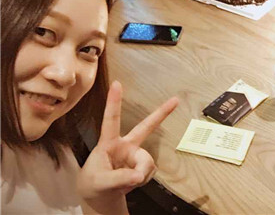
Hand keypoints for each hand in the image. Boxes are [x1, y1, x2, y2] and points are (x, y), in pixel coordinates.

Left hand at [78, 81, 178, 214]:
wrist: (101, 197)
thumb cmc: (94, 183)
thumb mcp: (99, 182)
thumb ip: (119, 178)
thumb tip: (140, 174)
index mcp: (109, 143)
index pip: (111, 121)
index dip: (114, 102)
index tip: (117, 83)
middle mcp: (126, 145)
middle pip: (146, 127)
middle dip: (161, 113)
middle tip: (175, 100)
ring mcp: (136, 155)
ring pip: (147, 162)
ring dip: (140, 175)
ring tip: (125, 185)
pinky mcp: (143, 166)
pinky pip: (150, 172)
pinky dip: (142, 181)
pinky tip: (132, 183)